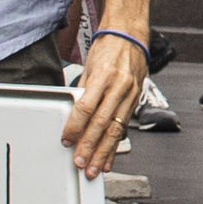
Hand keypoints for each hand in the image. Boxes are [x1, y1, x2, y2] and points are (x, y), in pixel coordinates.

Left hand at [62, 35, 145, 178]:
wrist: (130, 35)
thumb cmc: (107, 48)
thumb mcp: (90, 67)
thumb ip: (83, 92)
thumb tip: (73, 116)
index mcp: (104, 76)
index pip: (86, 107)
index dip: (75, 126)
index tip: (67, 140)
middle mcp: (119, 87)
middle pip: (102, 123)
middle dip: (90, 146)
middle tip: (81, 163)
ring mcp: (130, 95)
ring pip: (116, 129)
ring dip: (104, 152)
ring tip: (95, 168)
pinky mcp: (135, 100)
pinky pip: (124, 127)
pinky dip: (115, 145)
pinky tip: (109, 157)